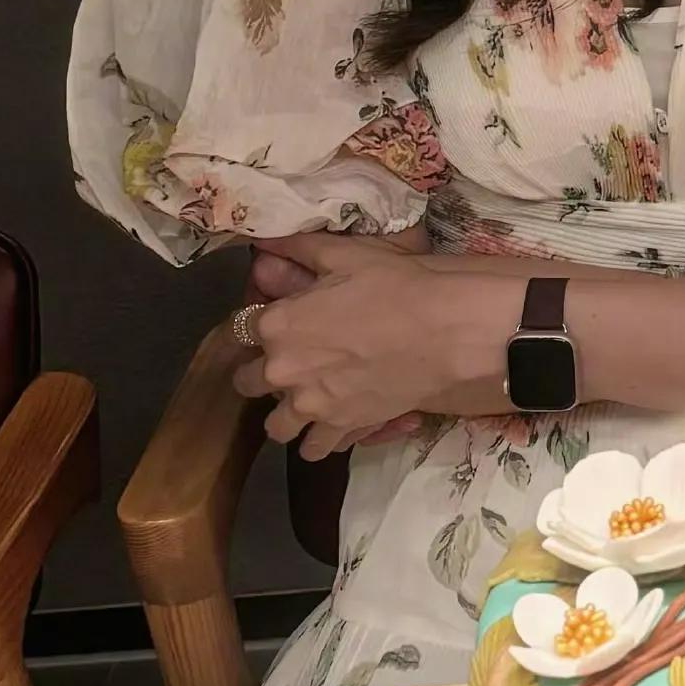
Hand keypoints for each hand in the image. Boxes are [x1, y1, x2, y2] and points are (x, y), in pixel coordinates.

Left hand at [234, 231, 493, 459]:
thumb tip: (262, 237)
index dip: (259, 326)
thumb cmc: (393, 283)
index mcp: (276, 324)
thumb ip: (297, 248)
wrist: (443, 327)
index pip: (241, 330)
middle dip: (262, 373)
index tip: (277, 324)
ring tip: (304, 402)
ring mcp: (309, 405)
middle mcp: (281, 370)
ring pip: (275, 426)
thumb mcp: (343, 254)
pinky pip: (312, 449)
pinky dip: (317, 441)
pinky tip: (328, 427)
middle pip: (247, 383)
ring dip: (285, 414)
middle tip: (292, 362)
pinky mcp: (339, 427)